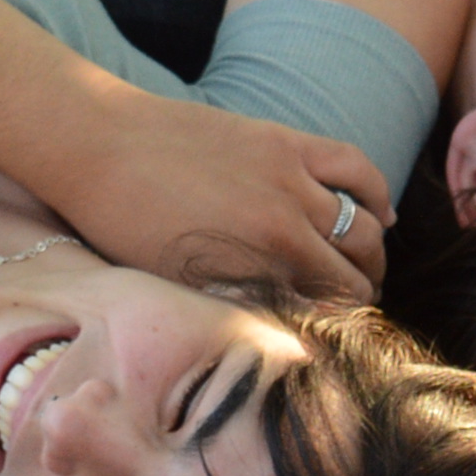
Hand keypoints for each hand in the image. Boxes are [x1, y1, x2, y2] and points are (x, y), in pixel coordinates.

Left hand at [45, 87, 398, 299]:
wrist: (95, 145)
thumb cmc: (122, 223)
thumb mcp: (178, 283)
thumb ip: (236, 302)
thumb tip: (285, 324)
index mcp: (255, 269)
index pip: (330, 308)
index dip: (338, 326)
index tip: (334, 334)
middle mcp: (284, 226)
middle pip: (354, 272)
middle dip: (361, 296)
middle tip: (353, 307)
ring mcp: (290, 178)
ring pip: (362, 227)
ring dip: (371, 254)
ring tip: (366, 270)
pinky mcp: (285, 141)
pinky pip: (356, 167)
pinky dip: (376, 194)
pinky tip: (381, 215)